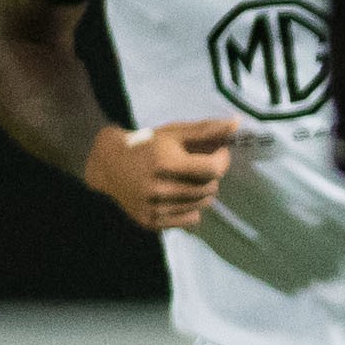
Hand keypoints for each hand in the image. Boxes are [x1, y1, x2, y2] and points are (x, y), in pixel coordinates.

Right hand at [85, 117, 237, 231]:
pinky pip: (190, 220)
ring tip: (189, 180)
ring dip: (203, 192)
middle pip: (210, 188)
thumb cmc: (146, 145)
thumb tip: (237, 123)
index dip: (222, 160)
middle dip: (212, 175)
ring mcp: (153, 207)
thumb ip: (206, 130)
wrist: (107, 165)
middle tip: (199, 166)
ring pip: (202, 205)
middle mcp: (158, 188)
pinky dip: (191, 208)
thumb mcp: (173, 132)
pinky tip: (178, 195)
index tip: (218, 153)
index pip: (213, 169)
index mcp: (165, 162)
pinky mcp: (150, 222)